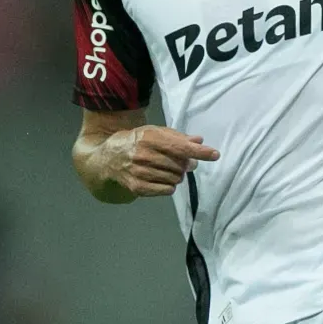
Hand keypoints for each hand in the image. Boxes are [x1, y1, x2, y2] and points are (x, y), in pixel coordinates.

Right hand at [96, 124, 219, 198]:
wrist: (107, 159)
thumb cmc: (135, 142)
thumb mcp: (153, 133)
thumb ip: (177, 137)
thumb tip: (199, 141)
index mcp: (149, 138)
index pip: (181, 147)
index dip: (200, 152)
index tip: (215, 154)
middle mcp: (143, 155)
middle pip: (181, 165)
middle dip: (186, 165)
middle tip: (181, 162)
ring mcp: (139, 172)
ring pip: (175, 179)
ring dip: (177, 176)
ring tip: (167, 170)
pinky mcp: (137, 187)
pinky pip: (166, 190)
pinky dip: (169, 186)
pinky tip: (162, 179)